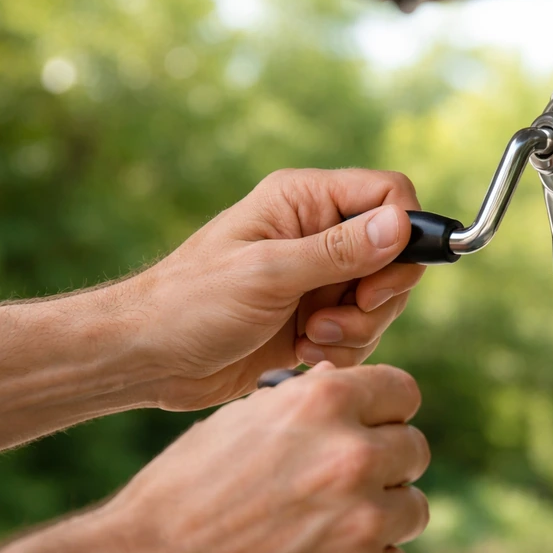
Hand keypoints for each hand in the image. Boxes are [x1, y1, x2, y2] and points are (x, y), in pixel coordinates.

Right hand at [99, 363, 429, 552]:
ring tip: (328, 527)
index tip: (376, 426)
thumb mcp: (240, 422)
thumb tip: (342, 379)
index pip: (402, 392)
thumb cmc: (184, 493)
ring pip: (411, 508)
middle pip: (414, 449)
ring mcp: (364, 521)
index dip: (387, 410)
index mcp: (324, 403)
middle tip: (349, 484)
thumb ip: (305, 400)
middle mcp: (353, 455)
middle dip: (387, 463)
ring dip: (381, 516)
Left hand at [131, 168, 425, 409]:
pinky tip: (301, 353)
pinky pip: (362, 330)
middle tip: (335, 318)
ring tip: (309, 339)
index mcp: (304, 200)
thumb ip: (339, 251)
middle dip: (377, 296)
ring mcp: (319, 276)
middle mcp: (318, 231)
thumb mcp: (268, 275)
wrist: (149, 358)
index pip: (390, 193)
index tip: (380, 281)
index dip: (404, 233)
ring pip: (383, 298)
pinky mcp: (317, 315)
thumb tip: (401, 224)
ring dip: (358, 328)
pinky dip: (343, 349)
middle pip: (396, 253)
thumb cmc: (191, 305)